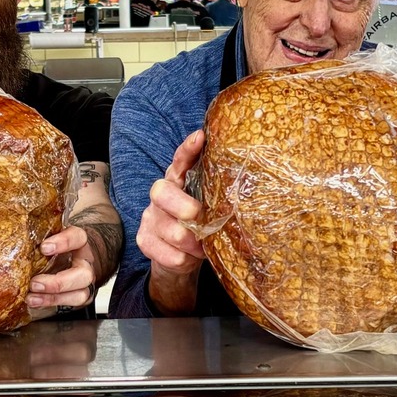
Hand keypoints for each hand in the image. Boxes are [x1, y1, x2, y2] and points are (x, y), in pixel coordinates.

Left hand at [30, 224, 98, 310]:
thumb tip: (12, 227)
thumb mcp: (50, 234)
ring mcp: (83, 281)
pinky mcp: (78, 295)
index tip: (44, 248)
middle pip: (83, 274)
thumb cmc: (56, 245)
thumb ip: (37, 232)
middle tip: (34, 283)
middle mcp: (84, 262)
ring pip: (80, 293)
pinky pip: (71, 304)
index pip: (78, 237)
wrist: (70, 256)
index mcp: (78, 242)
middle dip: (58, 282)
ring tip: (31, 297)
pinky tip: (35, 301)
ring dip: (53, 297)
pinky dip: (51, 303)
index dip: (63, 242)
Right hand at [138, 130, 206, 314]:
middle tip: (198, 216)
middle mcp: (160, 195)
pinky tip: (190, 256)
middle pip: (162, 192)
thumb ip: (219, 196)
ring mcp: (150, 218)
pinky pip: (169, 254)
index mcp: (178, 180)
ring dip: (193, 242)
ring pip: (171, 230)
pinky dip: (185, 259)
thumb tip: (252, 190)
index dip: (188, 149)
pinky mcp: (144, 240)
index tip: (201, 137)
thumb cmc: (200, 225)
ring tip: (204, 246)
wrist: (178, 256)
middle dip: (183, 206)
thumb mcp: (210, 207)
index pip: (181, 160)